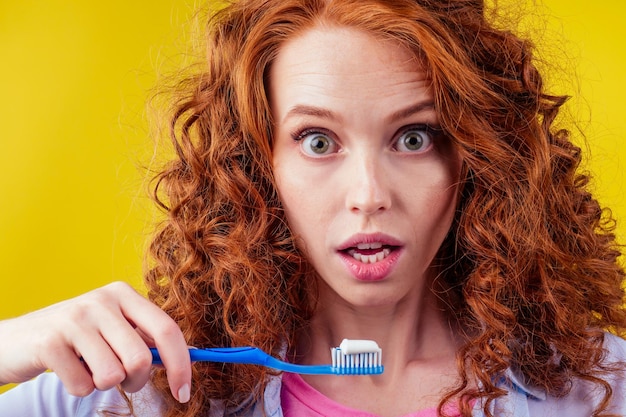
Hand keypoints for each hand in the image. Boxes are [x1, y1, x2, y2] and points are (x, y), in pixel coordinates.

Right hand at [0, 281, 190, 402]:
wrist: (17, 340)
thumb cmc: (76, 338)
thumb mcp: (113, 329)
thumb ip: (145, 339)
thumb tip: (187, 358)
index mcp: (123, 294)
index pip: (166, 329)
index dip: (180, 364)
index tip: (184, 391)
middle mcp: (102, 300)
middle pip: (141, 358)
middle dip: (135, 381)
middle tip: (120, 379)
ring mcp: (75, 319)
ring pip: (113, 375)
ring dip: (103, 383)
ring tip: (88, 368)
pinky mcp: (50, 342)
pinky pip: (83, 386)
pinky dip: (79, 388)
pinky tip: (68, 369)